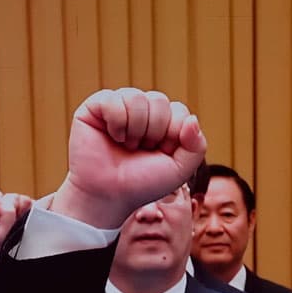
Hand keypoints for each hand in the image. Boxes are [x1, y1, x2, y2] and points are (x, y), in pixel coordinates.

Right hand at [50, 88, 205, 230]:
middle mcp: (141, 112)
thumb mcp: (179, 170)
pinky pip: (112, 98)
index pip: (179, 110)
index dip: (173, 134)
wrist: (108, 196)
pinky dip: (116, 121)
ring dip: (135, 128)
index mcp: (162, 124)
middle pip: (159, 100)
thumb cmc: (142, 184)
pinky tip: (112, 136)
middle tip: (141, 150)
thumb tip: (192, 119)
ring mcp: (118, 107)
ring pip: (136, 97)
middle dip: (154, 131)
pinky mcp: (95, 107)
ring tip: (127, 145)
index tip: (161, 154)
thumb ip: (196, 146)